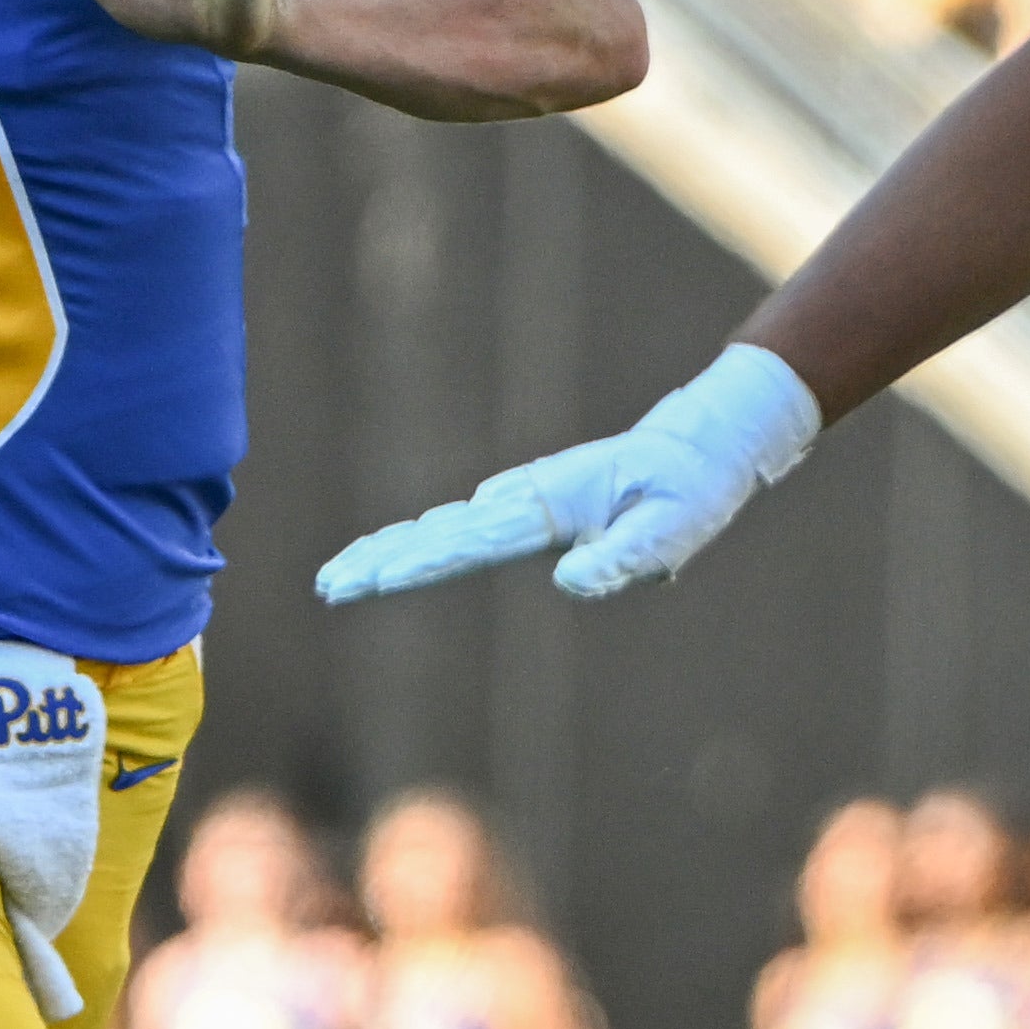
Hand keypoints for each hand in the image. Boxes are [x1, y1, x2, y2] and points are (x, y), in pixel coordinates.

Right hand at [316, 343, 823, 603]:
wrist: (701, 444)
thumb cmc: (691, 489)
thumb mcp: (674, 530)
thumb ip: (624, 558)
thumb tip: (567, 583)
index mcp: (552, 505)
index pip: (472, 541)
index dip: (418, 563)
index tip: (370, 577)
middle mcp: (526, 500)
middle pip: (439, 534)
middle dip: (381, 559)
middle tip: (327, 584)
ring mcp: (523, 502)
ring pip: (443, 529)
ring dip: (390, 551)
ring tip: (340, 576)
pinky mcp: (528, 509)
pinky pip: (462, 530)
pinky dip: (419, 543)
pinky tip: (389, 557)